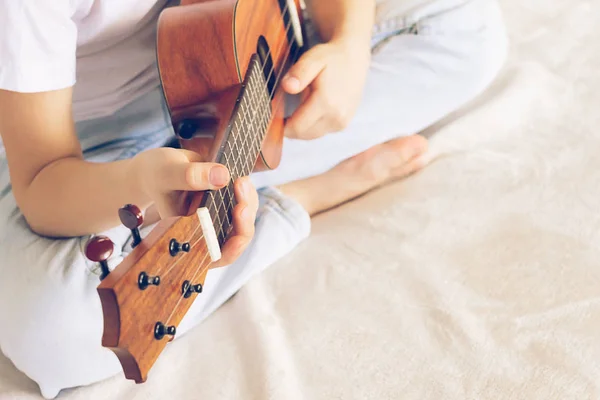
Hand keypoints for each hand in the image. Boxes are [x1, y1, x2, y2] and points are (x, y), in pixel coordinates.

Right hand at [132, 147, 258, 264]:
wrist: (159, 166)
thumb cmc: (157, 174)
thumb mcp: (167, 172)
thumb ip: (189, 176)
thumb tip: (222, 177)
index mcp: (186, 237)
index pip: (214, 256)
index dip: (232, 248)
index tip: (238, 219)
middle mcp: (204, 234)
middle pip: (236, 241)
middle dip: (245, 218)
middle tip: (241, 186)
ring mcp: (216, 222)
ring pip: (244, 223)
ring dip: (248, 203)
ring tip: (241, 180)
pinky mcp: (225, 207)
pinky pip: (244, 208)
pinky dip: (247, 195)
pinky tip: (242, 179)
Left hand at [282, 38, 370, 139]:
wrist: (354, 59)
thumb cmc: (331, 58)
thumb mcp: (312, 59)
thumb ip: (299, 73)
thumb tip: (287, 86)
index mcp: (327, 103)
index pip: (296, 128)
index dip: (281, 125)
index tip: (272, 116)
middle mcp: (336, 117)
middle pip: (302, 135)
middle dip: (290, 126)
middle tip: (282, 110)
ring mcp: (341, 123)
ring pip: (310, 136)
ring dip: (301, 126)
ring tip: (299, 106)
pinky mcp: (342, 125)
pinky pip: (320, 132)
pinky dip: (311, 125)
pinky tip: (310, 110)